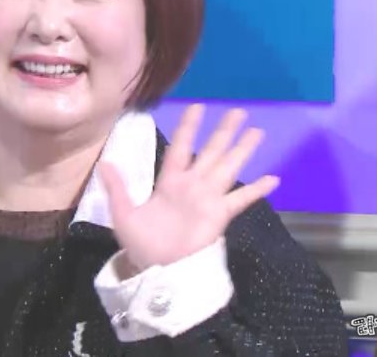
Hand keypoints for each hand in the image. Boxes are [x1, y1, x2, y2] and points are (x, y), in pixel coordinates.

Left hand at [100, 104, 278, 271]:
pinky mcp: (219, 216)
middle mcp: (192, 185)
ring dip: (242, 150)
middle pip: (211, 152)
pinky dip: (257, 190)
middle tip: (239, 111)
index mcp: (169, 181)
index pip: (181, 147)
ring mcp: (208, 199)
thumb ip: (117, 188)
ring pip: (228, 168)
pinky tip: (273, 179)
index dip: (189, 128)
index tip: (198, 107)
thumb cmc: (141, 243)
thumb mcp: (123, 213)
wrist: (157, 270)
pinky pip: (241, 200)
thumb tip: (103, 163)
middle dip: (224, 132)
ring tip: (257, 132)